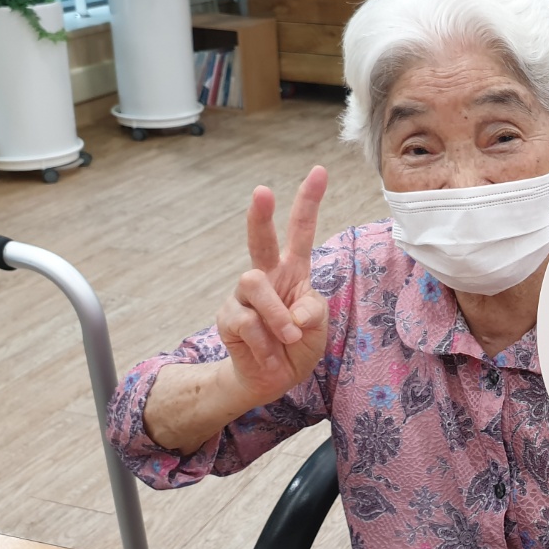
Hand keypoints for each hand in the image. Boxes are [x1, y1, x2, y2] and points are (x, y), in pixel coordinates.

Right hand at [217, 167, 331, 406]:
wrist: (271, 379)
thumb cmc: (297, 345)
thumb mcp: (318, 328)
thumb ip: (313, 313)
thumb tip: (295, 313)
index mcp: (293, 270)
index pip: (300, 230)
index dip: (308, 201)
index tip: (319, 170)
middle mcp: (266, 275)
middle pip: (260, 239)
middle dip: (260, 215)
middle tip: (262, 191)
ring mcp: (244, 295)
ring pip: (255, 285)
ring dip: (276, 316)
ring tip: (287, 337)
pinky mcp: (228, 316)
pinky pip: (247, 322)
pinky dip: (265, 343)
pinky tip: (268, 352)